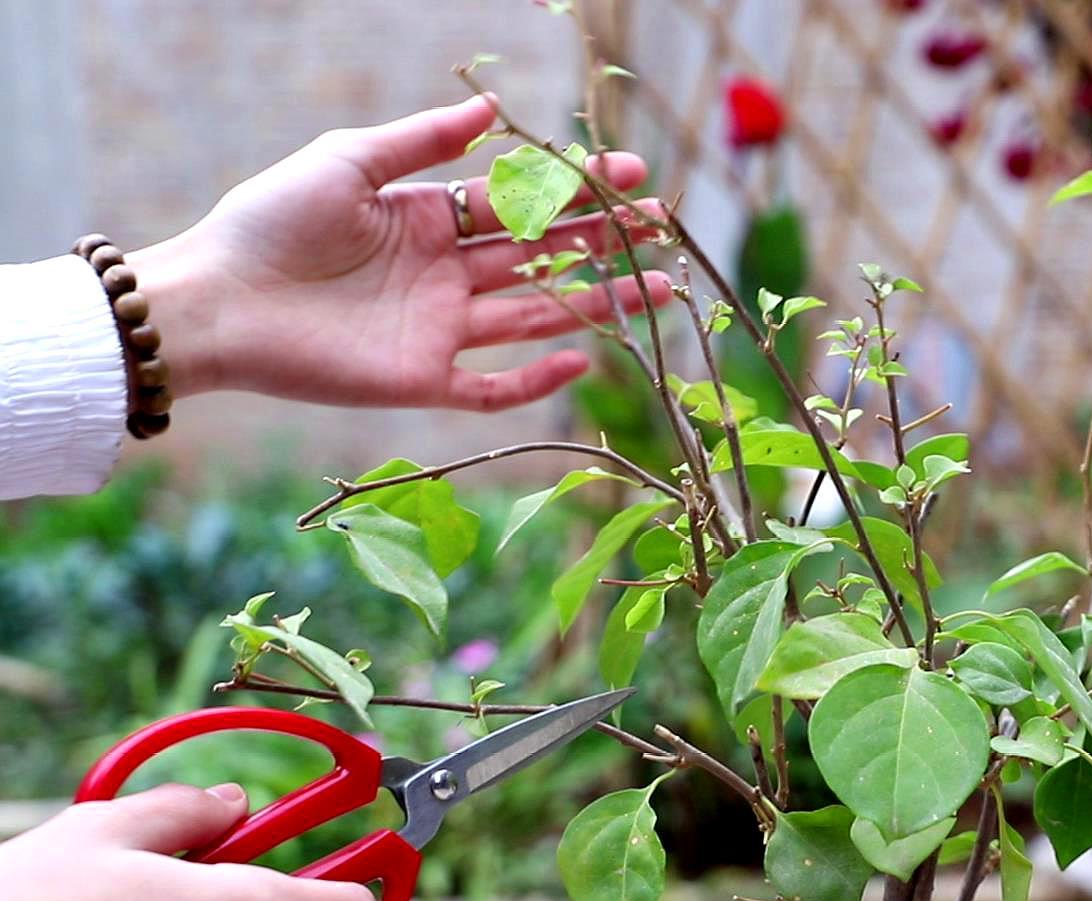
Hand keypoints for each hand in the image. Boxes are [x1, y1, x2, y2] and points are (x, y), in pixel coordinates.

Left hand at [127, 95, 669, 411]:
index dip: (576, 189)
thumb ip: (422, 141)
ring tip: (660, 289)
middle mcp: (445, 274)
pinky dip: (538, 380)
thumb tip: (493, 110)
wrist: (217, 302)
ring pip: (537, 316)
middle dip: (605, 241)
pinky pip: (493, 386)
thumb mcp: (347, 162)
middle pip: (543, 257)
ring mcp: (439, 328)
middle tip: (661, 227)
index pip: (520, 203)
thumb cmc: (269, 222)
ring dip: (598, 303)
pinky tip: (584, 360)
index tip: (628, 175)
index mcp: (429, 218)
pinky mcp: (423, 379)